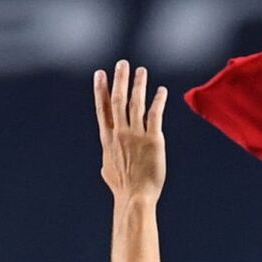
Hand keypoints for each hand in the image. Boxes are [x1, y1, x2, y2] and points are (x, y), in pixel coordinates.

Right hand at [95, 59, 167, 205]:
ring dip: (138, 85)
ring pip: (135, 103)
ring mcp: (136, 135)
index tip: (100, 74)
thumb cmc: (123, 189)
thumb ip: (107, 161)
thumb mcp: (108, 173)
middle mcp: (120, 134)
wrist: (136, 198)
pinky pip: (155, 114)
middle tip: (122, 64)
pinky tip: (161, 91)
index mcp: (108, 140)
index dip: (100, 90)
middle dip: (119, 80)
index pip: (102, 110)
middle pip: (117, 101)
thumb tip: (103, 165)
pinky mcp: (153, 139)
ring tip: (141, 71)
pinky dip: (158, 100)